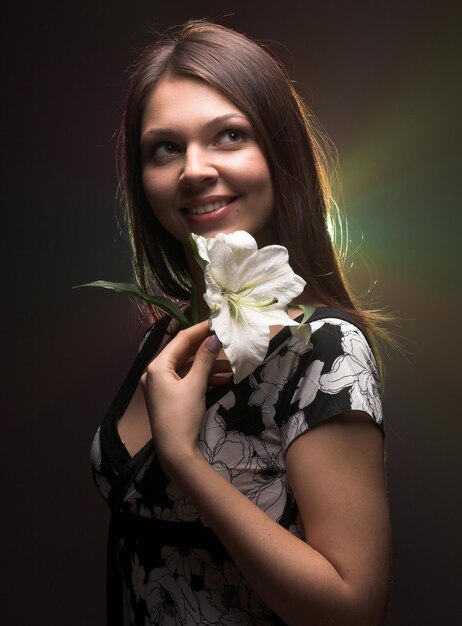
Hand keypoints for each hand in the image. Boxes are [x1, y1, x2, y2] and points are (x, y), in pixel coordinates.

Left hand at [141, 321, 226, 462]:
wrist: (175, 452)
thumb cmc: (182, 416)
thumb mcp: (195, 385)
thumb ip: (205, 359)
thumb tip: (215, 338)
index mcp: (157, 366)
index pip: (180, 340)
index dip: (200, 330)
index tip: (217, 322)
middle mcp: (156, 373)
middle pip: (183, 353)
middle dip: (206, 349)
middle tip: (226, 340)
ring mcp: (162, 385)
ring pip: (187, 367)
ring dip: (208, 366)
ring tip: (230, 366)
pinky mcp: (170, 396)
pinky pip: (187, 380)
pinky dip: (203, 378)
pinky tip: (223, 379)